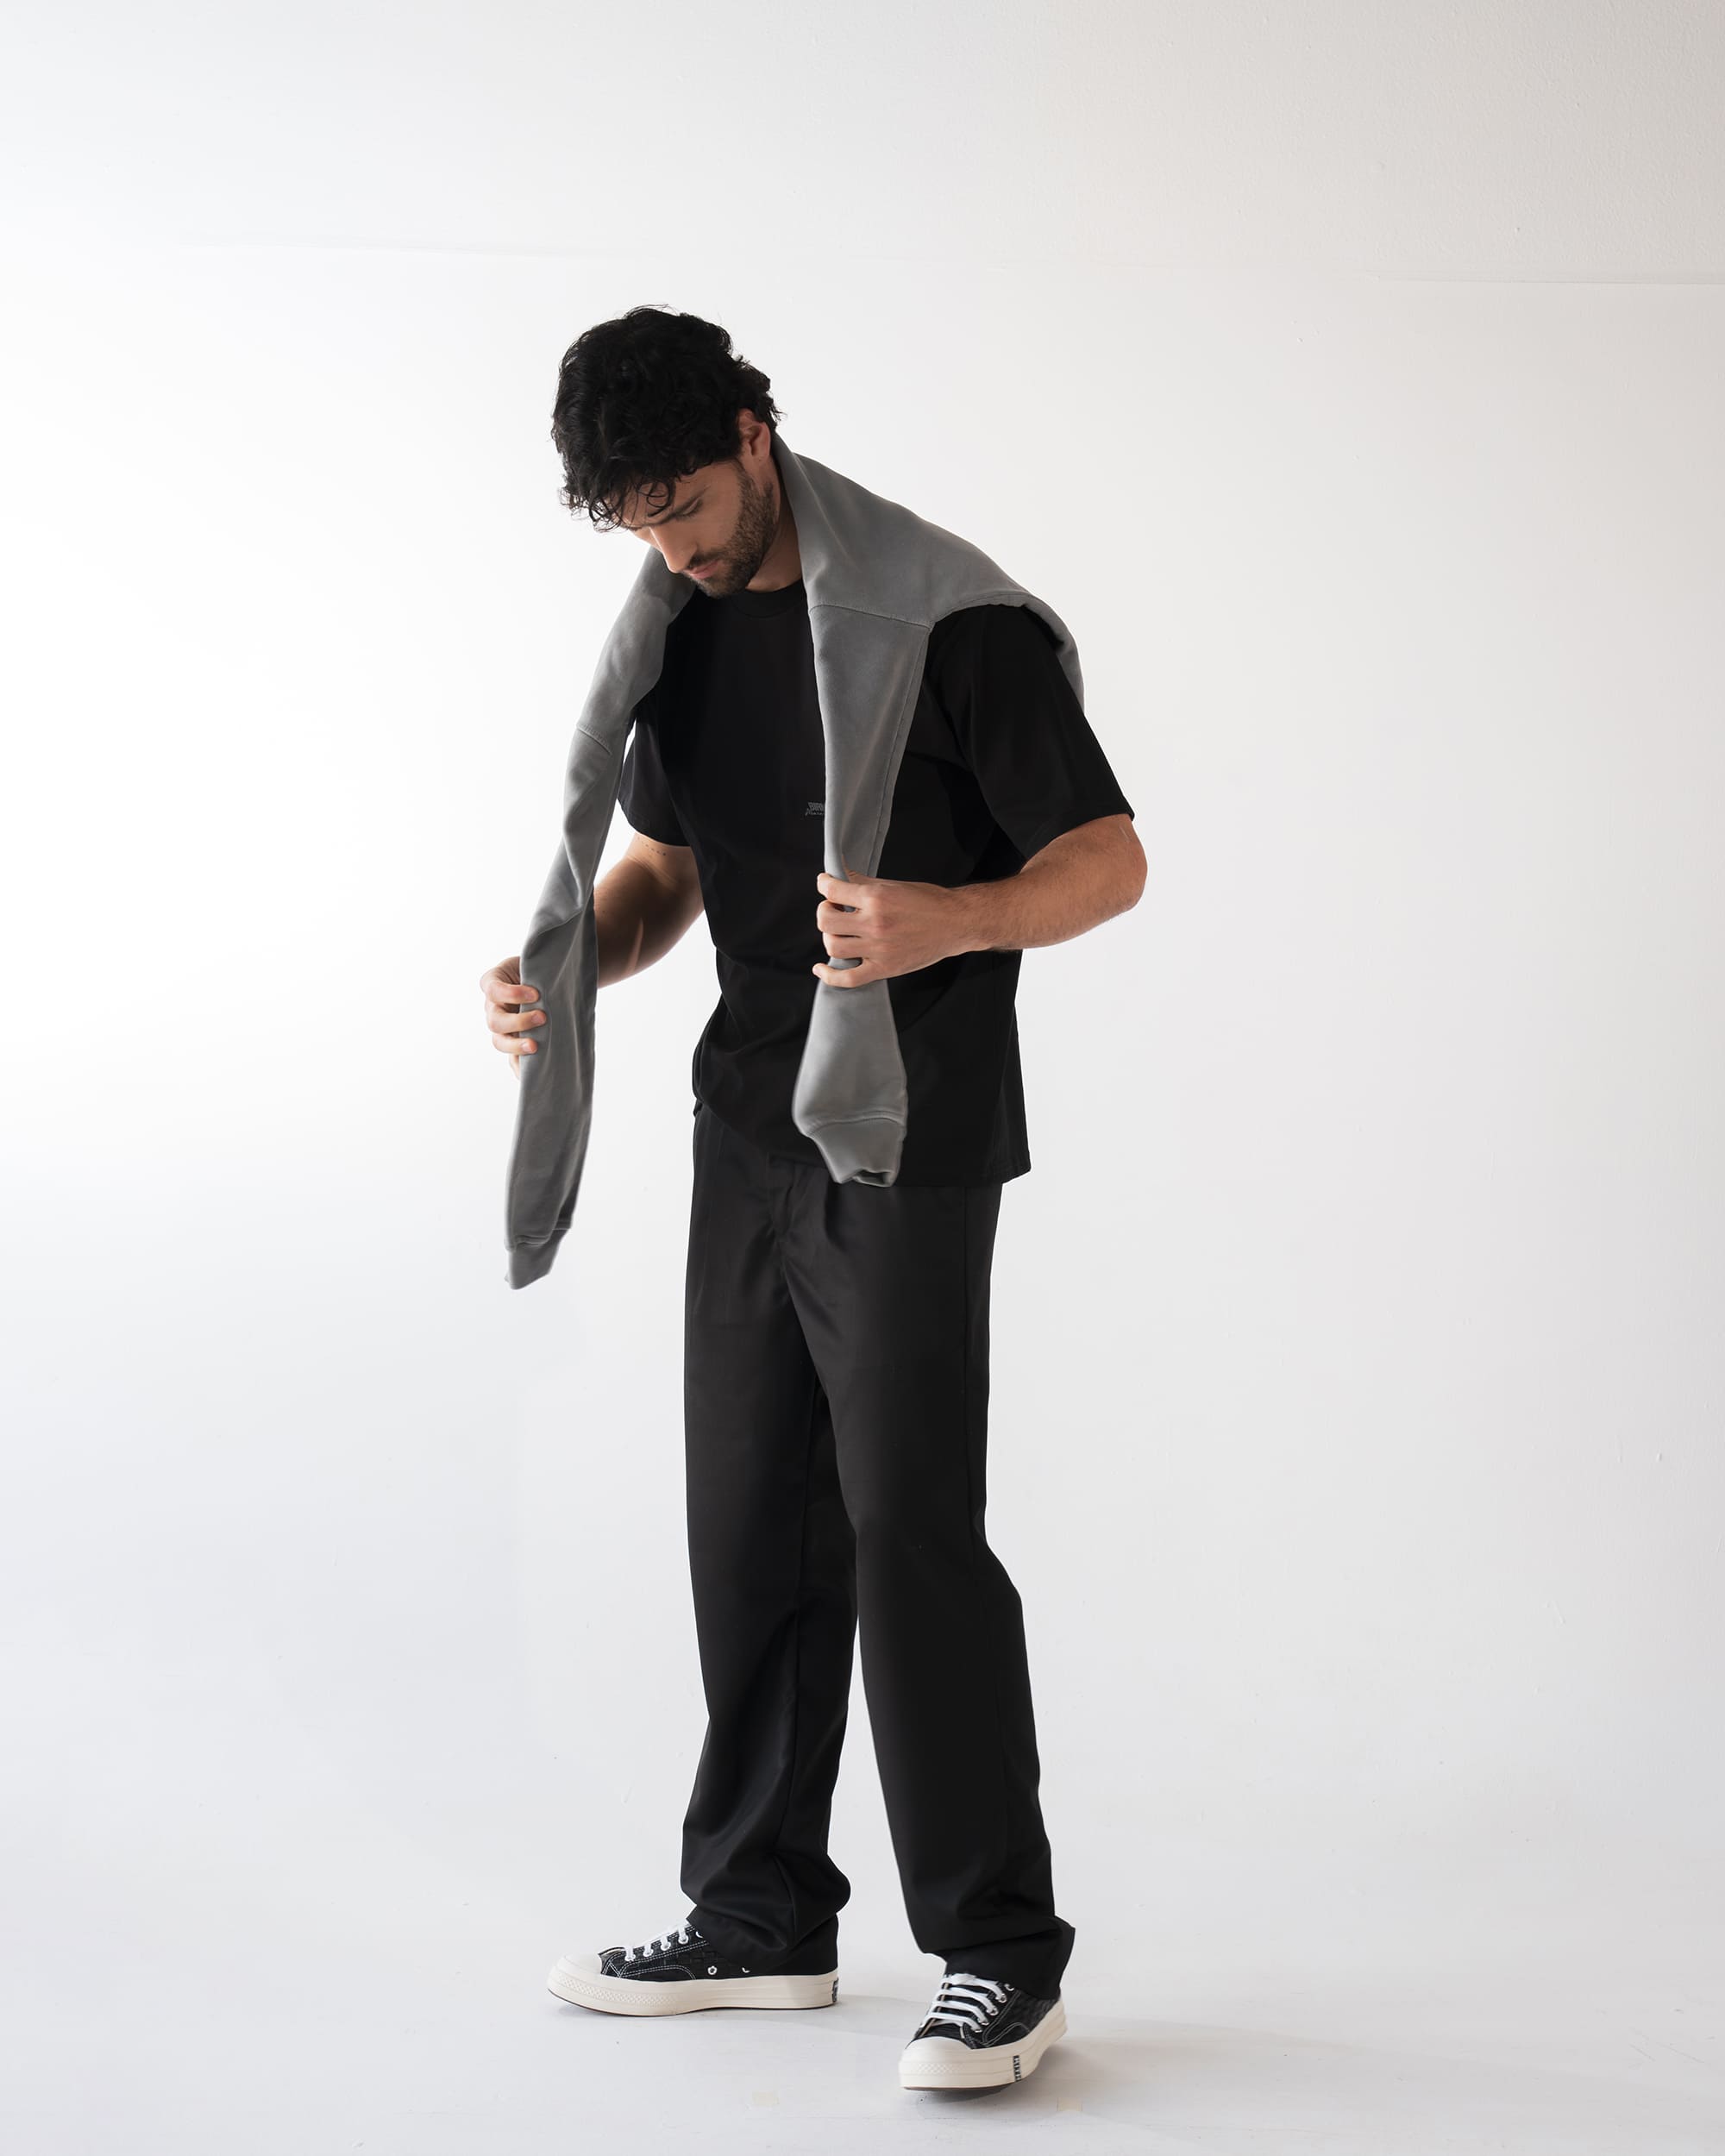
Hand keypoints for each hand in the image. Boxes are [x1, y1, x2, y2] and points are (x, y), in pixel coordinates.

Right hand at [479, 955, 544, 1074]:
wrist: (545, 978)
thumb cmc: (538, 968)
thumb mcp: (534, 962)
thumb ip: (539, 969)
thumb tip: (554, 981)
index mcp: (493, 983)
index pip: (494, 990)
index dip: (512, 994)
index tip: (536, 993)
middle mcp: (492, 1006)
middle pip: (495, 1021)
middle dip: (518, 1022)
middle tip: (543, 1018)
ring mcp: (500, 1026)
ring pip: (499, 1041)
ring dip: (516, 1045)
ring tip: (535, 1047)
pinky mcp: (512, 1040)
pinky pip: (510, 1058)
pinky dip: (519, 1066)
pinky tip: (531, 1074)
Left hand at [811, 871, 973, 986]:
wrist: (955, 923)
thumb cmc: (928, 902)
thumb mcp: (894, 885)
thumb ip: (864, 883)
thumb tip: (839, 877)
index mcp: (877, 898)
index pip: (832, 890)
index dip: (824, 884)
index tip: (826, 883)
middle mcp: (875, 923)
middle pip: (826, 920)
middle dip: (825, 911)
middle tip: (835, 908)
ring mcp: (878, 949)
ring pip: (833, 945)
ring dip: (829, 936)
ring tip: (840, 931)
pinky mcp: (884, 968)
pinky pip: (848, 979)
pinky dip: (829, 975)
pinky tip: (821, 968)